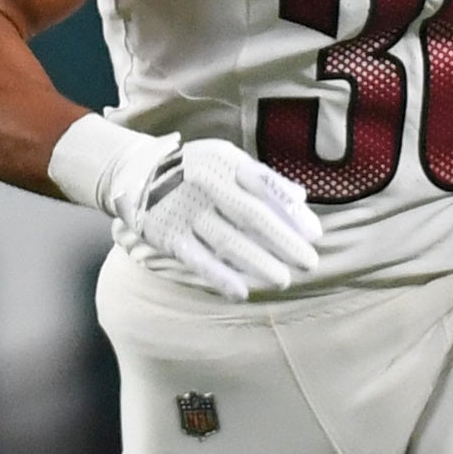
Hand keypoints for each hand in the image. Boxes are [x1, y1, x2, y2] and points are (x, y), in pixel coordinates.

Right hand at [69, 129, 325, 299]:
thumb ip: (263, 180)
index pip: (265, 186)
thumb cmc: (197, 170)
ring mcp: (185, 209)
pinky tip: (243, 292)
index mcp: (225, 161)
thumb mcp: (228, 163)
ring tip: (283, 280)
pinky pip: (198, 258)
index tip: (315, 234)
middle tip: (309, 263)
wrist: (136, 173)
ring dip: (258, 262)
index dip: (291, 212)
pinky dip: (220, 276)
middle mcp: (205, 182)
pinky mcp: (167, 235)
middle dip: (284, 241)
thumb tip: (300, 198)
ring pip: (228, 240)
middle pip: (252, 216)